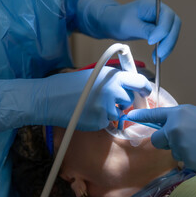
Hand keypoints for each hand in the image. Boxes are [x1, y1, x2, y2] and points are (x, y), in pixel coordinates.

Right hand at [0, 67, 151, 131]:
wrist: (49, 98)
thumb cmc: (70, 85)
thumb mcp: (95, 74)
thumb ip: (114, 79)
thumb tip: (130, 87)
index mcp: (113, 75)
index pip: (140, 82)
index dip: (145, 89)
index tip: (145, 92)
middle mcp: (113, 90)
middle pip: (130, 100)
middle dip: (122, 101)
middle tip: (108, 100)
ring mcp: (107, 106)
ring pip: (119, 113)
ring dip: (110, 112)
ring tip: (92, 105)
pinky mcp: (100, 121)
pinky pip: (107, 122)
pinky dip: (100, 120)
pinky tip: (87, 113)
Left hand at [77, 0, 180, 62]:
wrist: (113, 22)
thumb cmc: (118, 20)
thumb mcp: (130, 25)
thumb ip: (145, 30)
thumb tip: (158, 38)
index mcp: (152, 4)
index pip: (167, 16)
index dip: (162, 30)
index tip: (151, 41)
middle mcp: (160, 10)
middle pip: (174, 25)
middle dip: (168, 41)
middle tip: (160, 54)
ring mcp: (162, 20)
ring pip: (173, 34)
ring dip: (168, 47)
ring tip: (157, 58)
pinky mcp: (161, 29)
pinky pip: (168, 39)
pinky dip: (165, 49)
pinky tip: (157, 57)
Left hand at [127, 105, 195, 168]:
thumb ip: (180, 119)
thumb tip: (172, 125)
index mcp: (178, 114)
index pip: (154, 115)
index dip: (141, 116)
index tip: (129, 116)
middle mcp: (175, 129)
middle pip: (157, 140)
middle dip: (164, 141)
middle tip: (180, 139)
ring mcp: (180, 145)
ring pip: (173, 151)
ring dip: (182, 150)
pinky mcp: (188, 159)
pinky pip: (184, 160)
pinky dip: (192, 158)